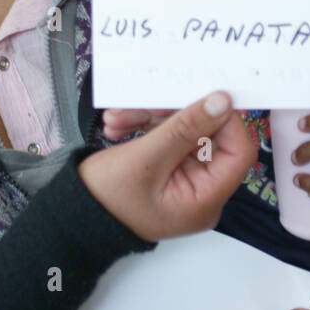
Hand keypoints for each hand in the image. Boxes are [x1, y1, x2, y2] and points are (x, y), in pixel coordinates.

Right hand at [79, 91, 256, 241]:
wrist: (70, 217)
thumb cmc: (107, 198)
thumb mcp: (146, 159)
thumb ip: (185, 127)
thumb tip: (223, 100)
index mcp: (205, 198)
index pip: (238, 151)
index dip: (226, 119)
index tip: (202, 93)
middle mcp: (201, 189)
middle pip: (207, 135)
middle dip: (173, 113)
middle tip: (144, 101)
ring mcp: (184, 177)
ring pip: (183, 130)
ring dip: (150, 117)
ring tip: (115, 118)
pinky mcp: (166, 166)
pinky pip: (166, 136)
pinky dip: (143, 125)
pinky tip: (117, 125)